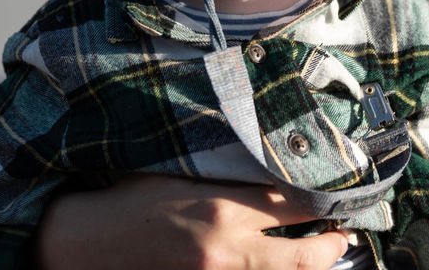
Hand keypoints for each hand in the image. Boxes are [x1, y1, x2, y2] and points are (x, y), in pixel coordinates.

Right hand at [37, 174, 348, 269]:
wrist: (85, 241)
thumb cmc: (133, 197)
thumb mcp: (184, 172)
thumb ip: (231, 174)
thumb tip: (276, 168)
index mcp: (223, 209)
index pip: (294, 206)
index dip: (323, 200)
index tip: (337, 194)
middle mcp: (225, 250)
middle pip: (302, 257)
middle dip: (330, 247)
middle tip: (343, 237)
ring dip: (307, 268)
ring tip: (323, 255)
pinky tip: (282, 268)